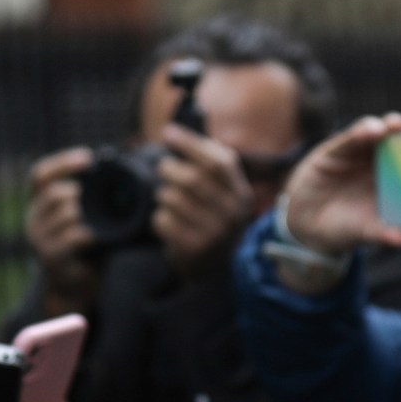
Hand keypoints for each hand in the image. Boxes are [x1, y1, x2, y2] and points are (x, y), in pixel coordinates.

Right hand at [25, 148, 100, 315]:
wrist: (75, 286)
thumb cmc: (86, 246)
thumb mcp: (85, 217)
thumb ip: (91, 197)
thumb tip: (120, 169)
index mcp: (40, 203)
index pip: (40, 174)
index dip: (63, 162)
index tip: (89, 158)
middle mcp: (34, 218)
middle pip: (53, 192)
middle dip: (78, 191)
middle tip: (97, 198)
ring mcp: (39, 239)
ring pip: (65, 213)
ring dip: (87, 214)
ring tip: (98, 222)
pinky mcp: (51, 256)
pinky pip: (73, 236)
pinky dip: (90, 234)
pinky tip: (98, 237)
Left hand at [151, 124, 257, 276]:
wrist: (215, 270)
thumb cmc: (212, 219)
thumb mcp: (222, 194)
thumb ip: (206, 164)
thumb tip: (172, 132)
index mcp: (241, 194)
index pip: (218, 162)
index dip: (191, 144)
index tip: (168, 132)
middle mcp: (232, 214)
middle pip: (192, 178)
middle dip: (170, 169)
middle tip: (164, 169)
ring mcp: (214, 233)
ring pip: (172, 199)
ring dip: (163, 196)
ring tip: (170, 201)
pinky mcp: (193, 248)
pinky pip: (162, 220)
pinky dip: (159, 218)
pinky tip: (169, 223)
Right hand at [278, 114, 400, 259]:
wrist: (307, 222)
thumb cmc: (345, 227)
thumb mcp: (363, 232)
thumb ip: (382, 233)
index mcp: (398, 185)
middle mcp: (385, 165)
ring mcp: (364, 154)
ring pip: (381, 134)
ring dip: (389, 127)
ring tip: (394, 127)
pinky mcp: (342, 148)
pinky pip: (354, 136)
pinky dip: (363, 131)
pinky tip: (371, 130)